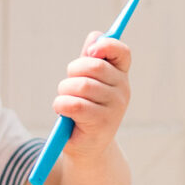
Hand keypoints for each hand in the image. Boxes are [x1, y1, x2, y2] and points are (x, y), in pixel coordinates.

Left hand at [55, 33, 131, 157]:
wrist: (87, 148)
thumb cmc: (84, 109)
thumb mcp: (88, 81)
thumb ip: (91, 58)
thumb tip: (95, 37)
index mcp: (121, 76)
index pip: (122, 52)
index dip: (106, 46)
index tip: (90, 51)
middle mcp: (123, 90)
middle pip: (94, 66)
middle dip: (72, 72)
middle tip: (67, 84)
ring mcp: (115, 108)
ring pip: (81, 86)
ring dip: (64, 91)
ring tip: (64, 101)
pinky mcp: (102, 124)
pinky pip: (74, 104)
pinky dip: (61, 105)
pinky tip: (62, 112)